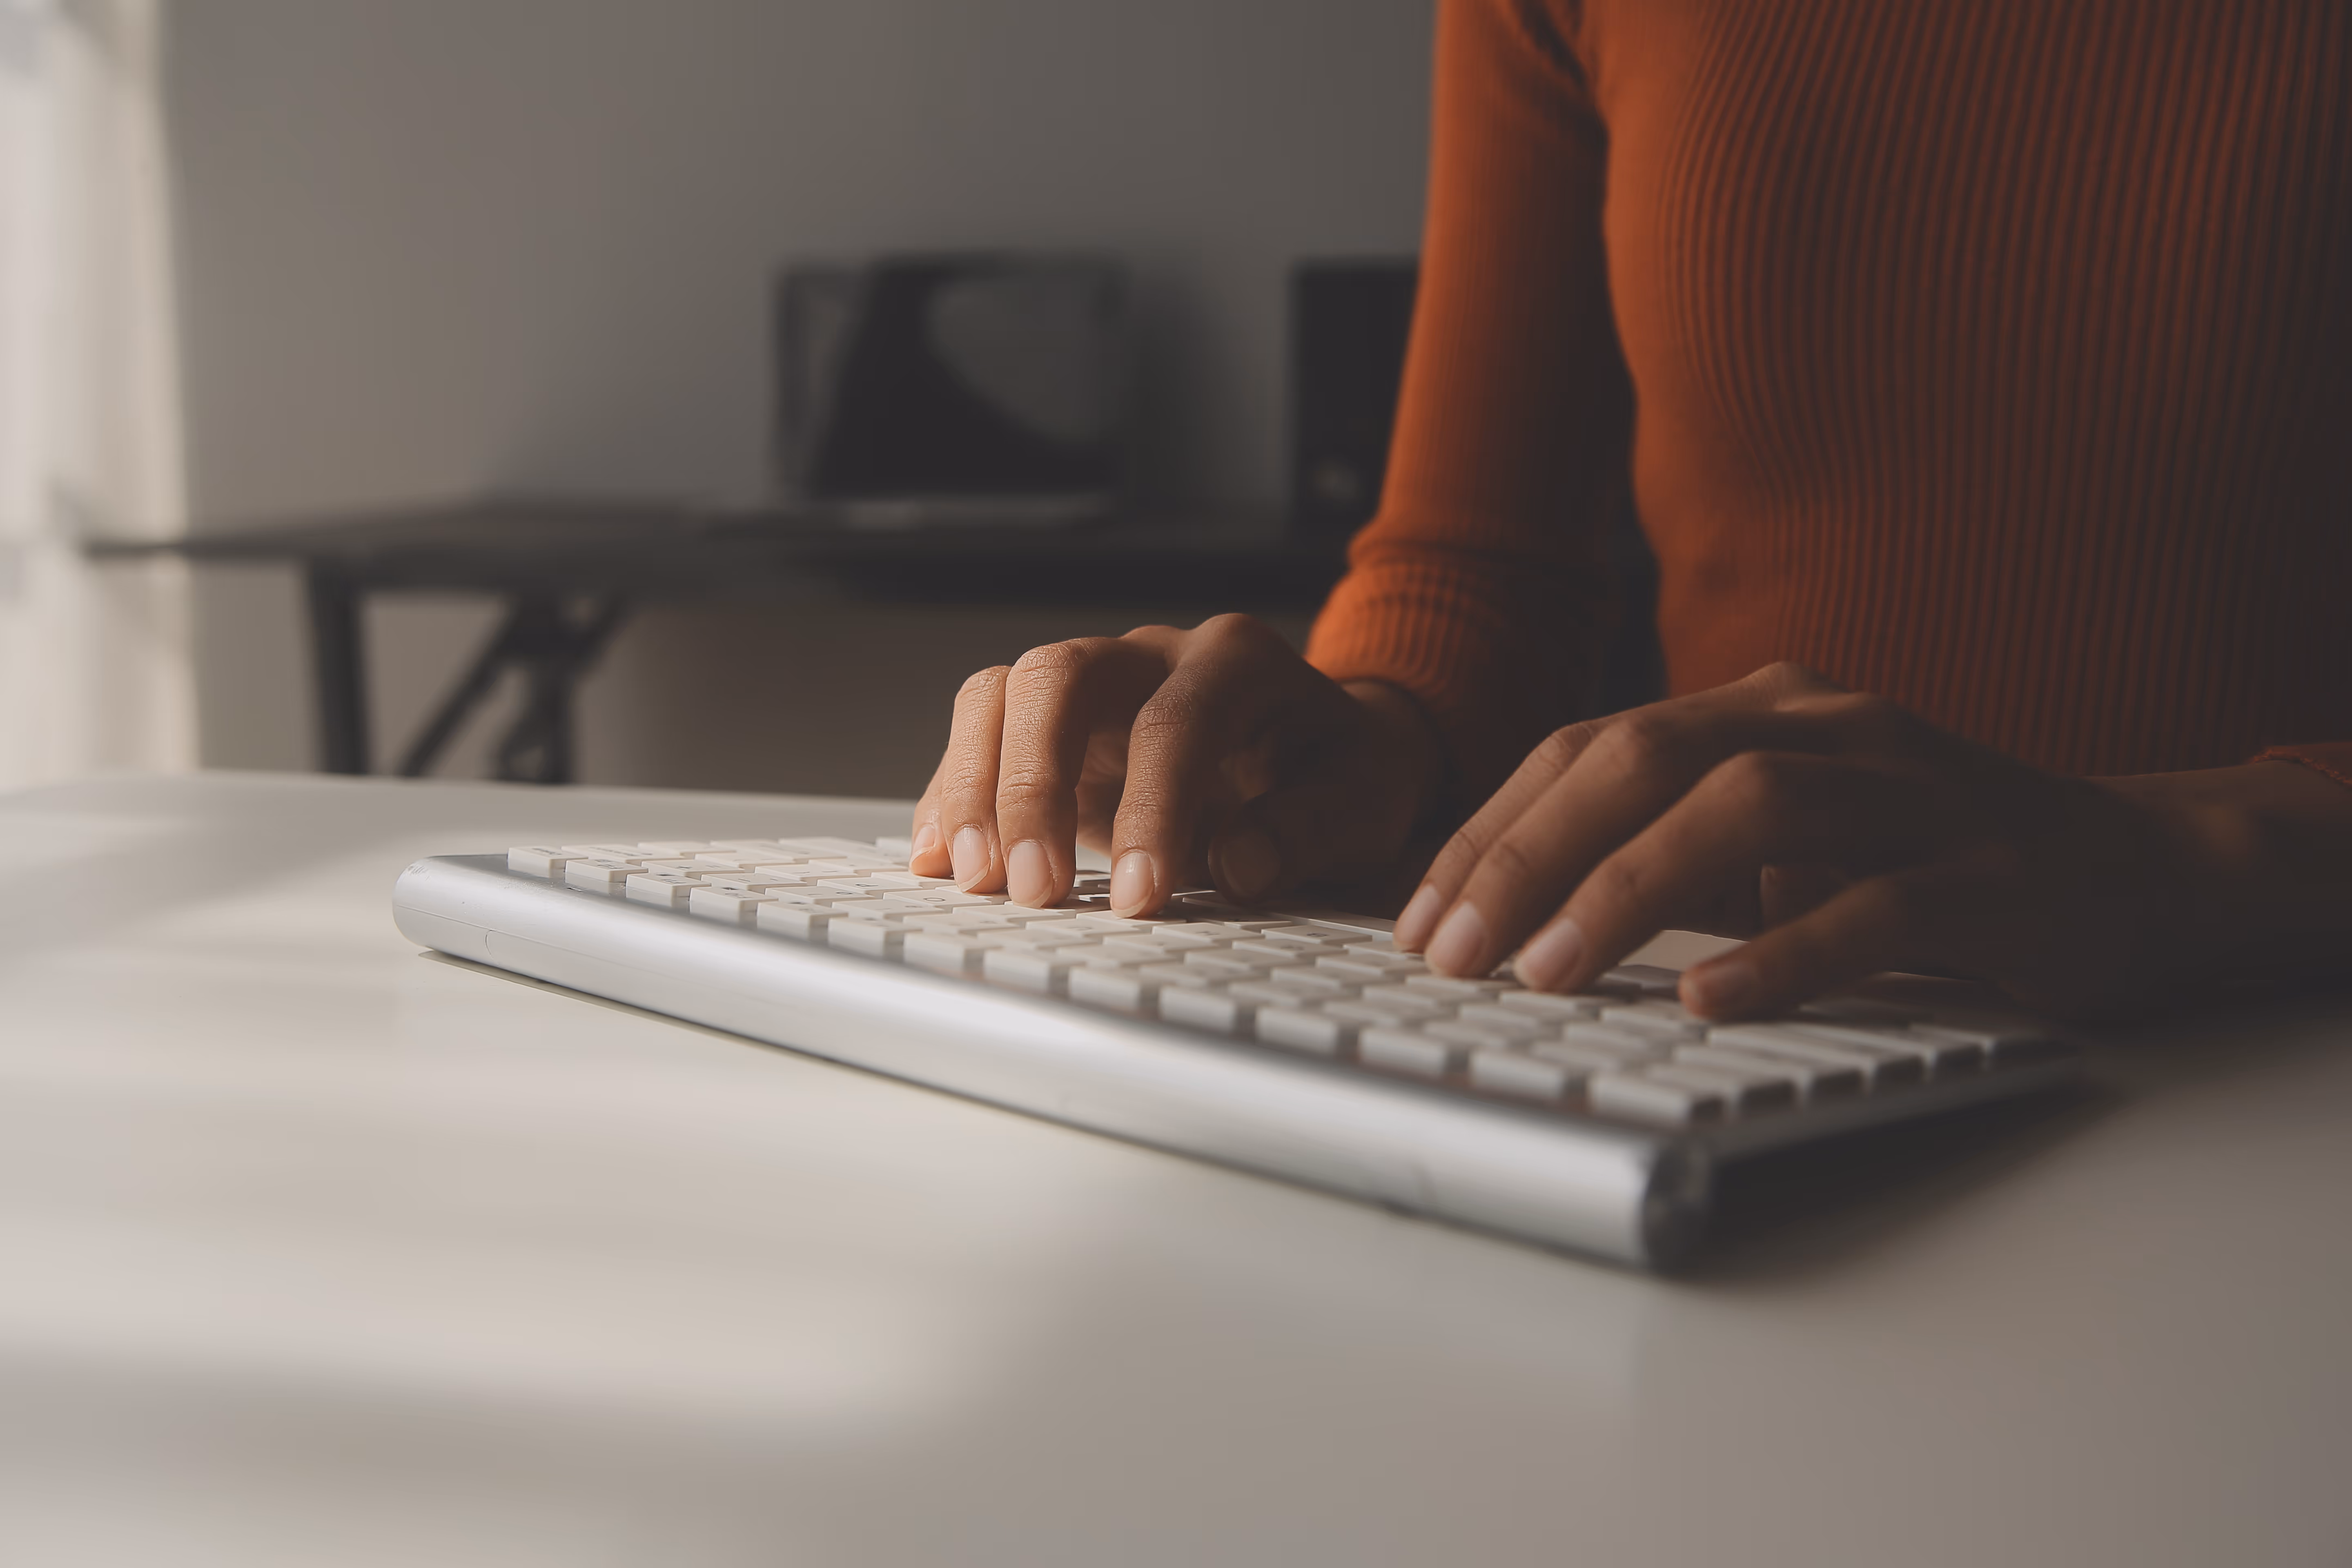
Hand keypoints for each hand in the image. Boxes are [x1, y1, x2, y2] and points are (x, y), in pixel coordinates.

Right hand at [908, 614, 1444, 915]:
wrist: (1326, 754)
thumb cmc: (1342, 775)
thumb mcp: (1362, 804)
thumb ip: (1307, 829)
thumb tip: (1237, 864)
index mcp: (1236, 660)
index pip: (1175, 720)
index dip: (1151, 808)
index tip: (1140, 895)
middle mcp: (1150, 657)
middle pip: (1059, 677)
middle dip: (1032, 783)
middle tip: (1032, 888)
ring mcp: (1093, 688)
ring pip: (1002, 696)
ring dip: (974, 787)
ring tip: (974, 879)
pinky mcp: (1054, 735)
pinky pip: (982, 740)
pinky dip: (953, 798)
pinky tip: (941, 860)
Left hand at [1393, 662, 2342, 1020]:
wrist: (2128, 866)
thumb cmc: (1920, 859)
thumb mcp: (1778, 833)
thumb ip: (1669, 846)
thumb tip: (1511, 917)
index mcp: (1763, 707)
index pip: (1591, 747)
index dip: (1494, 829)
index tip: (1420, 916)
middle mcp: (1829, 726)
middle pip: (1646, 758)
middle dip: (1531, 855)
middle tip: (1451, 952)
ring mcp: (1914, 792)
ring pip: (1747, 809)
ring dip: (1629, 892)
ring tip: (1544, 972)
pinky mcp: (1989, 872)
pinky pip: (1873, 905)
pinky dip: (1782, 950)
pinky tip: (1706, 998)